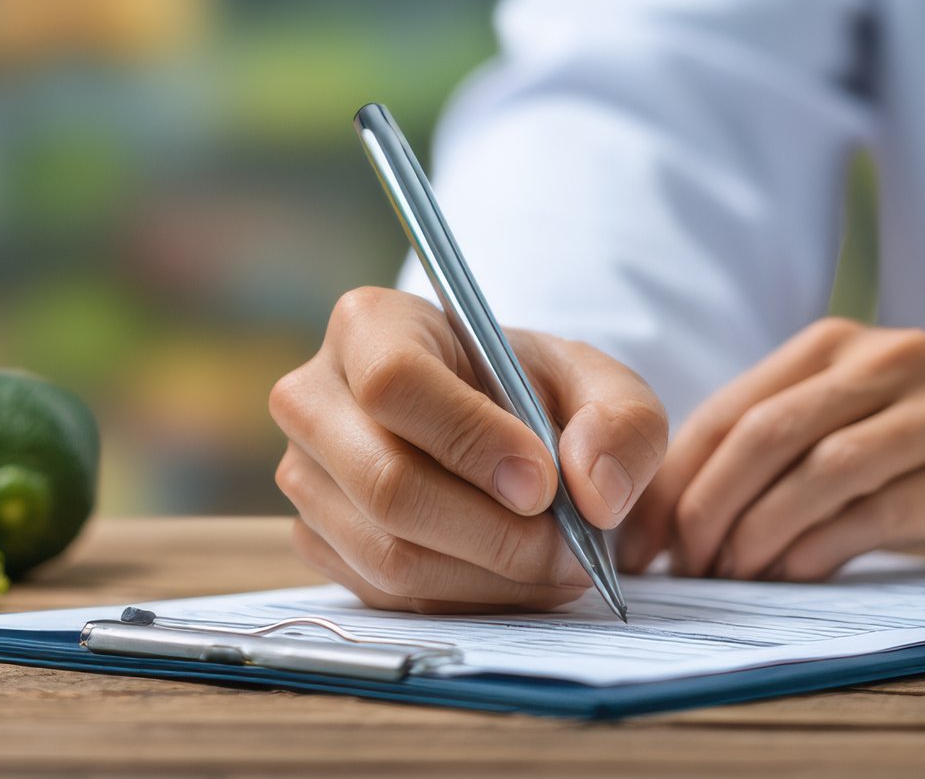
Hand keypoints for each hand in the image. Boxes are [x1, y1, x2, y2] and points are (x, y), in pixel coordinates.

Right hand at [269, 287, 668, 612]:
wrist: (487, 423)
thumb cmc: (531, 391)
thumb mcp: (598, 383)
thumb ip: (622, 422)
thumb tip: (593, 492)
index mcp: (368, 325)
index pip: (395, 385)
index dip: (471, 442)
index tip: (544, 483)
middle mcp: (313, 397)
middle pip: (386, 485)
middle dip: (495, 535)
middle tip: (571, 548)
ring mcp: (303, 474)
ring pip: (387, 555)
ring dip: (490, 578)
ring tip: (557, 564)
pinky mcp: (313, 539)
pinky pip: (385, 596)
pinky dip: (464, 600)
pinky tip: (513, 577)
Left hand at [629, 318, 924, 581]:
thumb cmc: (920, 434)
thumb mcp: (846, 413)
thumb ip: (772, 445)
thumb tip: (672, 521)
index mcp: (828, 345)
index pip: (728, 411)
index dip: (674, 480)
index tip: (640, 541)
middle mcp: (878, 360)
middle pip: (764, 435)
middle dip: (707, 509)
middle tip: (683, 567)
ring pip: (818, 471)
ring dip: (760, 533)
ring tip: (732, 576)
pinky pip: (875, 510)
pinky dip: (821, 549)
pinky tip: (793, 576)